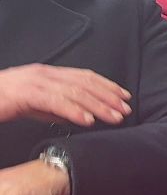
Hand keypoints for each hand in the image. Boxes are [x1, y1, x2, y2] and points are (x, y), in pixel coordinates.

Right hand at [0, 64, 131, 126]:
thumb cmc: (2, 101)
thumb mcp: (32, 105)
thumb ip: (54, 108)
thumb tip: (77, 116)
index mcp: (47, 74)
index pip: (84, 77)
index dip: (107, 86)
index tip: (124, 97)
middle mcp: (44, 74)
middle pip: (84, 83)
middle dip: (108, 97)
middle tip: (126, 109)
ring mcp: (35, 82)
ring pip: (74, 92)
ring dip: (98, 106)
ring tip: (114, 117)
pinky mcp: (25, 94)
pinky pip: (55, 102)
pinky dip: (74, 111)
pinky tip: (88, 121)